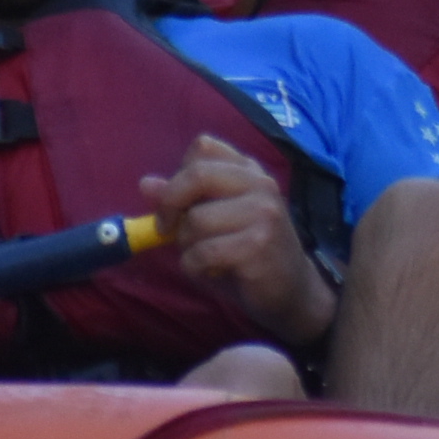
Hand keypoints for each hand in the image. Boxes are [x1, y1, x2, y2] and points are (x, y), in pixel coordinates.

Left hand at [144, 135, 339, 347]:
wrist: (293, 291)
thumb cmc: (248, 254)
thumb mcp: (215, 222)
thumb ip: (184, 201)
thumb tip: (145, 184)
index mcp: (249, 171)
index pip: (203, 147)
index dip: (179, 174)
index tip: (174, 203)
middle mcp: (260, 184)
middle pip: (197, 174)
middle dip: (170, 203)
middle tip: (166, 229)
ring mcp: (263, 213)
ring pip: (196, 220)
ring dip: (187, 246)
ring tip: (205, 258)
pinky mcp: (258, 245)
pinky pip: (203, 252)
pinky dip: (194, 267)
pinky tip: (211, 272)